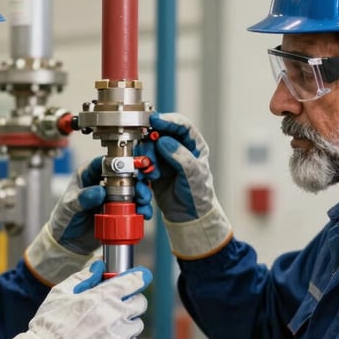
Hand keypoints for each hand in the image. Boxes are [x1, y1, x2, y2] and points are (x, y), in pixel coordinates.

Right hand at [0, 260, 149, 338]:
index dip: (140, 276)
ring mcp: (120, 335)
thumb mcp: (62, 292)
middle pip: (140, 302)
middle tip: (120, 303)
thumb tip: (98, 267)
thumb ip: (83, 277)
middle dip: (132, 300)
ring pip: (138, 324)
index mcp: (103, 296)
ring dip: (128, 321)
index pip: (134, 281)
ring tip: (111, 324)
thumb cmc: (51, 324)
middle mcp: (116, 315)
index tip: (141, 276)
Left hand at [25, 156, 152, 283]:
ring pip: (133, 189)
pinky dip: (142, 208)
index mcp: (88, 174)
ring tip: (143, 203)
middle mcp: (102, 182)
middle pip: (124, 174)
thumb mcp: (70, 207)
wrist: (68, 241)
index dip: (118, 162)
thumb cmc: (64, 219)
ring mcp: (111, 196)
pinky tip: (144, 213)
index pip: (104, 162)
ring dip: (142, 194)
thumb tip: (100, 191)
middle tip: (141, 190)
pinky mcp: (118, 210)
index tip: (128, 167)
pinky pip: (134, 205)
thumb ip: (83, 198)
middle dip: (137, 180)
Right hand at [134, 113, 231, 258]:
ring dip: (143, 164)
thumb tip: (163, 141)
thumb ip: (180, 157)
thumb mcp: (194, 176)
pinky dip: (140, 178)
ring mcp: (163, 159)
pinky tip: (144, 191)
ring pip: (146, 151)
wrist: (189, 217)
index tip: (154, 121)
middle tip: (149, 163)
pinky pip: (141, 168)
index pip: (180, 125)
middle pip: (156, 137)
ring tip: (150, 178)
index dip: (166, 120)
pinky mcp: (153, 171)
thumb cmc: (199, 195)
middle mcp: (176, 149)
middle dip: (149, 149)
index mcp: (192, 145)